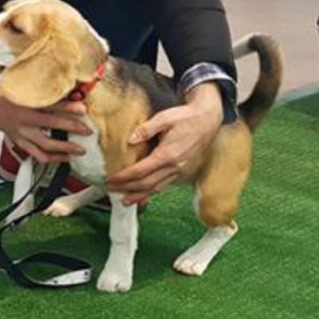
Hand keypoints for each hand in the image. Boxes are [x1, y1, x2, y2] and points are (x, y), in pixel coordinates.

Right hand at [0, 77, 91, 164]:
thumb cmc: (10, 97)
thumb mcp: (27, 93)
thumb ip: (48, 97)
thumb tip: (72, 96)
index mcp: (26, 105)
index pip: (50, 106)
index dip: (68, 107)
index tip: (83, 109)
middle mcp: (24, 121)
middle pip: (51, 125)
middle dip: (72, 128)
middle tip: (87, 130)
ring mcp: (22, 135)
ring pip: (46, 145)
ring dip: (65, 149)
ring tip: (80, 150)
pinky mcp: (21, 144)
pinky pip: (38, 155)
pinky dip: (53, 158)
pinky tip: (65, 157)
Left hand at [105, 82, 222, 205]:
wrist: (208, 120)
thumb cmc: (186, 117)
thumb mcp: (165, 118)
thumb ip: (146, 129)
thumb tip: (130, 140)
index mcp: (168, 154)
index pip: (140, 171)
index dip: (124, 177)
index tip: (110, 179)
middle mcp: (175, 166)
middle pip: (147, 184)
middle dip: (127, 189)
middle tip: (111, 190)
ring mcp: (180, 171)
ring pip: (157, 188)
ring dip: (140, 196)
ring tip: (125, 201)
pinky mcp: (183, 172)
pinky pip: (165, 185)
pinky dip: (152, 192)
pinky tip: (144, 194)